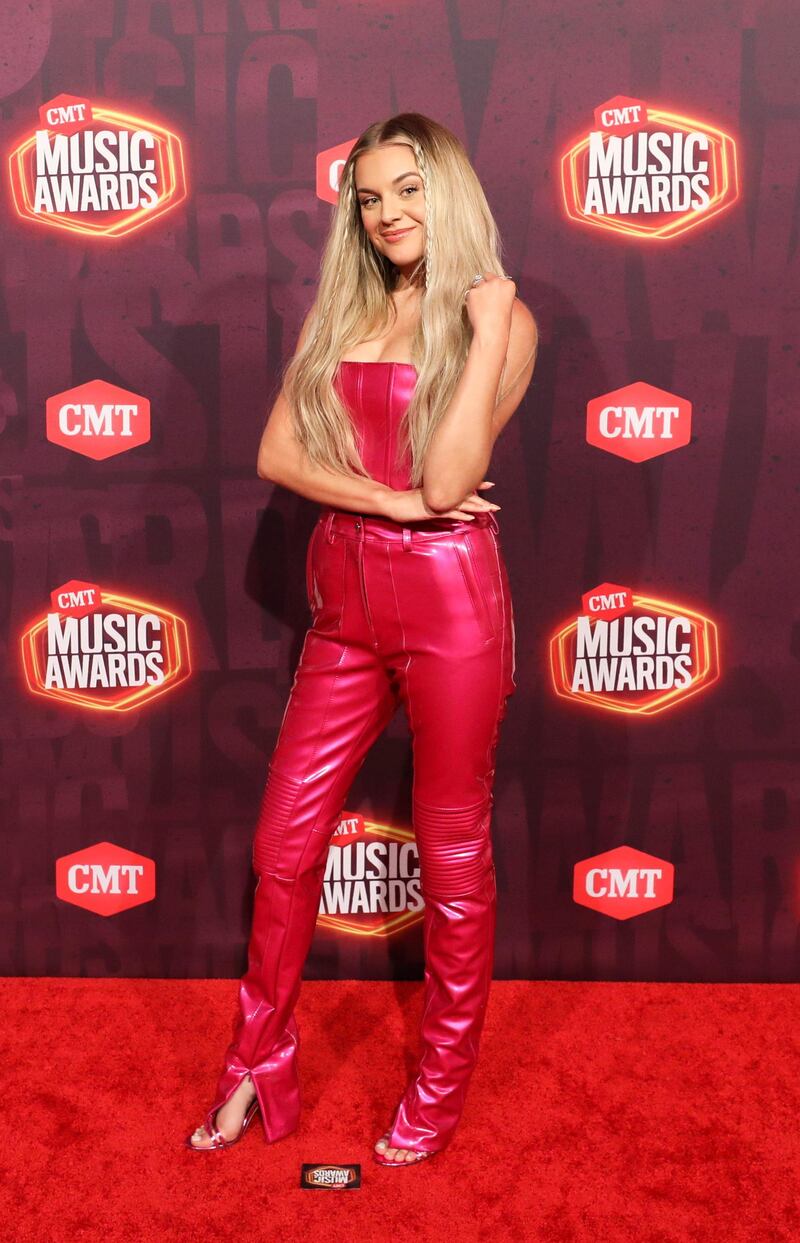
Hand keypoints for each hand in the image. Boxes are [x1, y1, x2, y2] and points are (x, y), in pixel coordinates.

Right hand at [384, 480, 499, 523]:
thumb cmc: (407, 501)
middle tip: (497, 505)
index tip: (490, 484)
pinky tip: (470, 518)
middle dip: (482, 501)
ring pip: (461, 504)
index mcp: (441, 489)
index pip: (462, 486)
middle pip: (465, 496)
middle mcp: (441, 493)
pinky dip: (460, 515)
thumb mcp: (424, 498)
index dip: (476, 486)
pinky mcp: (432, 510)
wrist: (392, 502)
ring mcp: (437, 502)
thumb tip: (447, 500)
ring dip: (476, 508)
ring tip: (490, 511)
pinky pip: (448, 513)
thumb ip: (436, 497)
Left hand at [464, 272, 515, 344]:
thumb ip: (501, 293)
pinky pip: (469, 293)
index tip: (494, 296)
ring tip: (480, 307)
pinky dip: (470, 300)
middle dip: (485, 284)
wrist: (492, 331)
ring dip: (477, 292)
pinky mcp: (473, 292)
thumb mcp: (507, 304)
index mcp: (509, 284)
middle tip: (484, 299)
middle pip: (488, 276)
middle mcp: (497, 282)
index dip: (495, 287)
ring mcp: (484, 286)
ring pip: (477, 283)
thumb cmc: (501, 322)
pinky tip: (475, 310)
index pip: (499, 279)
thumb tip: (490, 289)